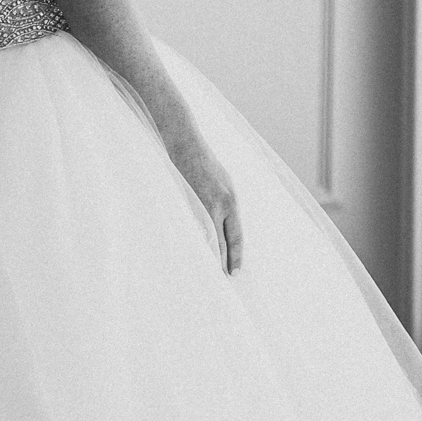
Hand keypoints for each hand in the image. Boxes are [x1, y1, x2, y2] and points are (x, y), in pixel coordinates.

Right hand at [164, 125, 242, 275]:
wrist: (185, 140)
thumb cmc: (197, 158)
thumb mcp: (217, 180)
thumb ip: (218, 201)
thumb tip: (215, 221)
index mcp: (231, 198)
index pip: (236, 235)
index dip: (236, 255)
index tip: (235, 272)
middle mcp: (225, 203)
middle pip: (226, 241)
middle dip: (225, 262)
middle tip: (225, 280)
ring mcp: (209, 204)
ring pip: (212, 240)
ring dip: (212, 258)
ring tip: (210, 275)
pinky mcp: (193, 202)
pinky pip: (197, 230)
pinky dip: (197, 245)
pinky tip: (195, 257)